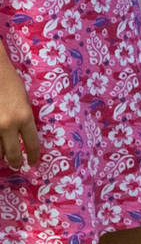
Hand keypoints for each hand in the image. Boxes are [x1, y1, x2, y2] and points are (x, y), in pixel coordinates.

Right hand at [0, 47, 39, 168]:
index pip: (33, 145)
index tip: (33, 162)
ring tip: (2, 155)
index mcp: (24, 117)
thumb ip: (24, 117)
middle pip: (13, 153)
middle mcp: (7, 124)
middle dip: (15, 161)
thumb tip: (24, 134)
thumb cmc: (7, 78)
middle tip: (15, 165)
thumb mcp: (23, 98)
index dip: (34, 157)